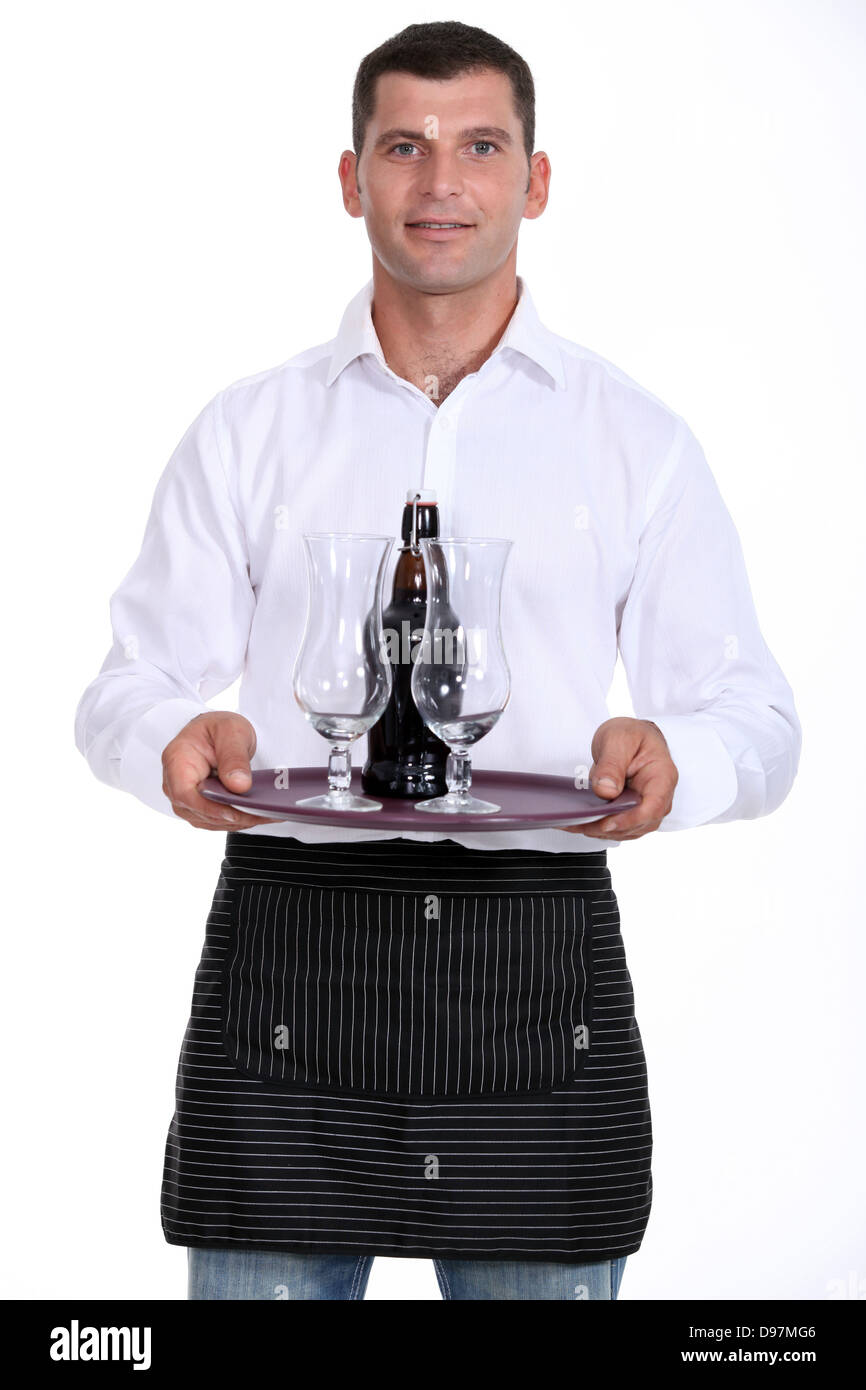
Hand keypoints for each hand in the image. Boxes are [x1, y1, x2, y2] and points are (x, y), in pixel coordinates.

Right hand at [162, 712, 281, 830]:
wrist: (219, 732)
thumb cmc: (219, 727)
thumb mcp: (232, 731)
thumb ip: (234, 757)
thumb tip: (238, 785)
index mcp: (176, 759)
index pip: (184, 793)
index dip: (208, 807)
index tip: (233, 811)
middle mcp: (175, 781)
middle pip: (196, 810)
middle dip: (229, 816)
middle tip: (260, 813)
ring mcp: (185, 796)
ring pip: (207, 820)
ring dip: (236, 821)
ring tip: (264, 814)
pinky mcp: (198, 805)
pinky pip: (215, 819)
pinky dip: (236, 820)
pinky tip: (256, 814)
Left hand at [562, 717, 677, 840]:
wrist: (630, 736)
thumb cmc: (631, 734)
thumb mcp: (618, 739)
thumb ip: (612, 764)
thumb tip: (606, 791)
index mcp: (662, 777)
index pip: (653, 807)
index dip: (630, 820)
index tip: (607, 822)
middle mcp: (659, 797)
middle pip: (639, 824)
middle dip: (608, 828)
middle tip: (579, 823)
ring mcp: (645, 807)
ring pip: (626, 830)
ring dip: (599, 831)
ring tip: (573, 823)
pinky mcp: (630, 812)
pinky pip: (616, 826)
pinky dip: (597, 827)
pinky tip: (577, 822)